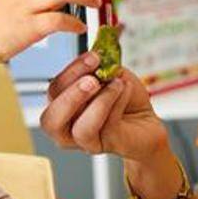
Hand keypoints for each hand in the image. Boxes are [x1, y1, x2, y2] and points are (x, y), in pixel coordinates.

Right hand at [38, 53, 168, 162]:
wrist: (146, 120)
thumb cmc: (122, 99)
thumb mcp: (108, 75)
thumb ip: (98, 67)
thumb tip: (96, 54)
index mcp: (62, 107)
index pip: (54, 91)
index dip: (71, 72)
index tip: (93, 56)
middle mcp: (67, 128)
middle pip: (51, 120)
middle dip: (72, 95)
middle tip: (92, 79)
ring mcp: (86, 141)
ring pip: (81, 130)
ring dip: (100, 102)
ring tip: (116, 84)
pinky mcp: (108, 145)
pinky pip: (108, 127)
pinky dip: (117, 103)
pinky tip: (125, 89)